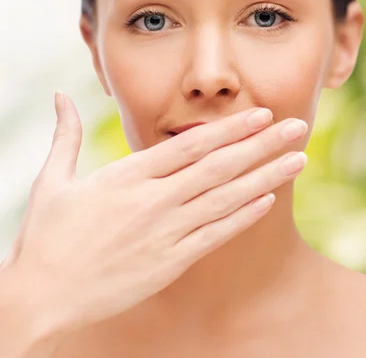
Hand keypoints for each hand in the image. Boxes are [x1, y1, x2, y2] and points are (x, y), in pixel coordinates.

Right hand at [1, 94, 307, 335]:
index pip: (190, 145)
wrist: (42, 296)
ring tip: (298, 160)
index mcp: (127, 176)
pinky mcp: (169, 263)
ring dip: (265, 177)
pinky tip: (268, 201)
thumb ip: (66, 135)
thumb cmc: (46, 236)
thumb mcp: (52, 180)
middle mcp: (152, 201)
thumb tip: (60, 96)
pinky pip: (214, 236)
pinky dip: (243, 217)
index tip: (261, 113)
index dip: (230, 129)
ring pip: (225, 199)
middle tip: (297, 126)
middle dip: (261, 145)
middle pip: (218, 167)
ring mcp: (164, 233)